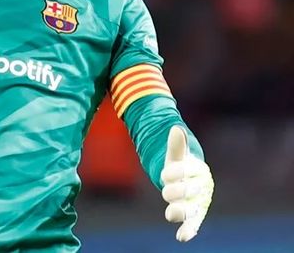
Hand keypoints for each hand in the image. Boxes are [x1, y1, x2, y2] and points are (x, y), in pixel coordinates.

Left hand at [161, 125, 213, 241]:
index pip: (187, 170)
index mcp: (199, 170)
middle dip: (176, 190)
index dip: (175, 172)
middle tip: (166, 190)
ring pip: (190, 209)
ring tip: (170, 213)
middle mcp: (201, 188)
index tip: (165, 173)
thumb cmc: (181, 165)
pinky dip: (188, 230)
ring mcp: (197, 202)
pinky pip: (192, 223)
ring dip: (180, 211)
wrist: (187, 180)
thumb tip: (175, 129)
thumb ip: (176, 145)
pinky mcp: (193, 215)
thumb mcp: (177, 155)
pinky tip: (181, 237)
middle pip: (188, 190)